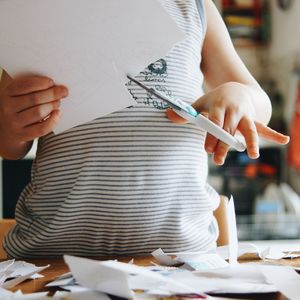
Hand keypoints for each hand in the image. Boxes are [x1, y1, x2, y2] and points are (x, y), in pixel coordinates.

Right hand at [0, 75, 67, 142]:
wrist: (8, 131)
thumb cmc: (19, 108)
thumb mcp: (19, 96)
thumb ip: (31, 88)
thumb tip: (54, 83)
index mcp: (6, 93)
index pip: (23, 85)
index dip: (40, 83)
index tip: (52, 82)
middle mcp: (7, 108)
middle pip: (35, 99)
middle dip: (52, 94)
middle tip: (63, 91)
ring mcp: (14, 123)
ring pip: (39, 112)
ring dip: (53, 106)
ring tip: (58, 103)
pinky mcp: (23, 135)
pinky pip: (42, 128)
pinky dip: (53, 121)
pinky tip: (58, 114)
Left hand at [166, 82, 289, 164]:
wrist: (234, 89)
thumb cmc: (214, 100)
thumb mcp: (200, 103)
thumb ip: (186, 112)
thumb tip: (167, 115)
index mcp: (219, 105)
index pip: (214, 122)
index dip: (211, 135)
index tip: (207, 149)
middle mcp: (233, 110)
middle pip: (229, 130)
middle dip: (223, 145)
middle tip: (217, 160)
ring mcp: (245, 115)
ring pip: (248, 129)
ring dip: (249, 142)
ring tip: (253, 154)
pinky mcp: (253, 120)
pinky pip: (264, 128)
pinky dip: (274, 135)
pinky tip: (285, 140)